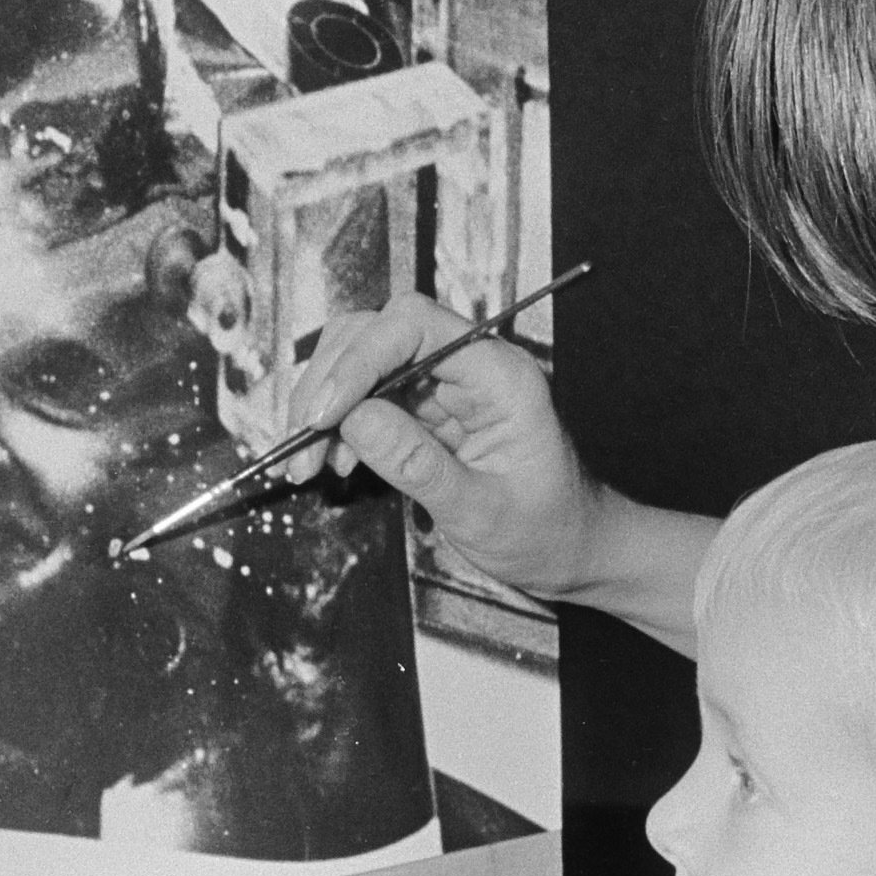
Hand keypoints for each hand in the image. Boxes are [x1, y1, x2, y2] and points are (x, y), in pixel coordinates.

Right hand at [274, 298, 609, 601]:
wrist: (572, 550)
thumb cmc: (547, 530)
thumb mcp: (482, 511)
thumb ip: (419, 464)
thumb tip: (355, 419)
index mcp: (499, 374)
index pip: (414, 325)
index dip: (359, 359)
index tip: (325, 414)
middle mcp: (469, 366)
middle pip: (376, 333)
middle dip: (330, 384)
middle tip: (303, 444)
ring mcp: (444, 385)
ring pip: (362, 362)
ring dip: (324, 406)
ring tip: (308, 462)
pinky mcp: (425, 411)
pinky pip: (366, 398)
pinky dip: (337, 426)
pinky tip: (332, 463)